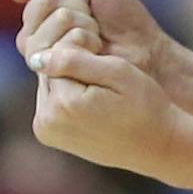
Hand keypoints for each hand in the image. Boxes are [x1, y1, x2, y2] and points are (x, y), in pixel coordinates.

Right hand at [13, 0, 176, 86]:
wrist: (146, 49)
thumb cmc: (124, 18)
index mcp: (43, 13)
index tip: (93, 3)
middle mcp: (36, 34)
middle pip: (44, 2)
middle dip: (78, 5)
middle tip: (97, 21)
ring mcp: (42, 54)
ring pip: (51, 20)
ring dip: (83, 23)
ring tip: (97, 36)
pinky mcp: (52, 72)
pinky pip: (56, 44)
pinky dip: (83, 38)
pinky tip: (96, 49)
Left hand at [31, 29, 188, 177]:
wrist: (155, 145)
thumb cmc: (144, 106)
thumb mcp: (117, 72)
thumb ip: (74, 60)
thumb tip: (37, 58)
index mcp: (63, 104)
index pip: (55, 54)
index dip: (81, 48)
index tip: (106, 60)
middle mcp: (47, 121)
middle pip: (48, 71)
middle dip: (72, 67)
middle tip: (105, 79)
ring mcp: (46, 131)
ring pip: (49, 84)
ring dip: (70, 80)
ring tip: (100, 93)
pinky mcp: (49, 136)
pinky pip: (51, 101)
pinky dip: (67, 96)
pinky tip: (92, 103)